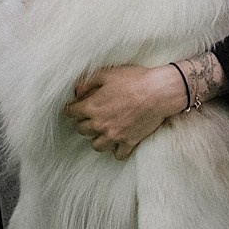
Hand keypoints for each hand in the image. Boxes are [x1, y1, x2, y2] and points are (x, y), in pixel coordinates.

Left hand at [64, 64, 188, 159]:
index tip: (75, 107)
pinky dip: (116, 150)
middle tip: (92, 116)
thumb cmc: (133, 80)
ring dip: (97, 138)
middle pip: (81, 130)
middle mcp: (100, 124)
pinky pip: (117, 154)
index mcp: (91, 106)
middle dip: (84, 123)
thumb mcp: (107, 74)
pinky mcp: (129, 142)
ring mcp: (114, 135)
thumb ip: (87, 82)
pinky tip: (118, 141)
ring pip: (96, 146)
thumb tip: (76, 91)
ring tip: (103, 130)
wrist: (158, 92)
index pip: (70, 113)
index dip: (72, 108)